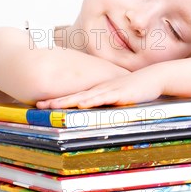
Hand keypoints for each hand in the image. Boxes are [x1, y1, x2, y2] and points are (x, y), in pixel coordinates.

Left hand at [36, 66, 164, 108]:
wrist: (152, 78)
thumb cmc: (135, 89)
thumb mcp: (116, 97)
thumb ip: (105, 103)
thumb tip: (92, 112)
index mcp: (96, 91)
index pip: (73, 96)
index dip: (57, 101)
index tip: (41, 105)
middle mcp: (98, 89)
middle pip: (73, 96)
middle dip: (55, 101)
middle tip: (38, 106)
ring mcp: (107, 91)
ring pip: (83, 97)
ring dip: (67, 102)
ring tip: (51, 106)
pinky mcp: (118, 93)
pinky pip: (102, 98)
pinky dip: (90, 101)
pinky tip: (80, 104)